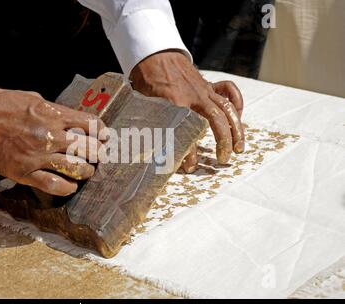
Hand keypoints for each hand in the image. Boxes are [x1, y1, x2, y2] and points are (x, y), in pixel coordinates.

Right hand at [0, 82, 105, 195]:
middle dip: (99, 153)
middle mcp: (48, 135)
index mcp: (52, 113)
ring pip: (77, 169)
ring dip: (87, 171)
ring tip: (87, 171)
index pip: (91, 124)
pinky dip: (68, 187)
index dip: (102, 132)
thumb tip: (74, 122)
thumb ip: (55, 112)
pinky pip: (54, 185)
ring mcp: (36, 155)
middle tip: (100, 156)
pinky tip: (71, 185)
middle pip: (89, 148)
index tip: (104, 137)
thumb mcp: (33, 99)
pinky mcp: (23, 172)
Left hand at [130, 50, 244, 172]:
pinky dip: (237, 102)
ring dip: (236, 129)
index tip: (189, 167)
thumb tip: (150, 149)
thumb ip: (151, 126)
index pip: (188, 133)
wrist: (154, 56)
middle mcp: (195, 97)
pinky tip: (237, 116)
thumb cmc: (147, 82)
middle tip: (223, 159)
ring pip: (228, 109)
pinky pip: (229, 90)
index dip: (190, 153)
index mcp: (177, 104)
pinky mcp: (209, 84)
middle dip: (223, 142)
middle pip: (217, 121)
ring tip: (238, 147)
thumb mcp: (145, 106)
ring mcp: (205, 90)